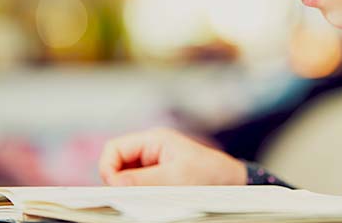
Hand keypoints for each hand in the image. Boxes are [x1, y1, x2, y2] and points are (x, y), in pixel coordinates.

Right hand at [98, 127, 246, 185]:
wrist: (232, 183)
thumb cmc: (209, 174)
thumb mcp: (174, 177)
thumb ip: (142, 180)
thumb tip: (115, 182)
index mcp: (153, 140)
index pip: (115, 148)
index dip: (109, 168)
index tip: (117, 188)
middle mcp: (151, 150)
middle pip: (118, 163)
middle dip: (120, 181)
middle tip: (132, 197)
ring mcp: (154, 164)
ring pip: (126, 177)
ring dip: (131, 189)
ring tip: (148, 198)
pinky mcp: (158, 178)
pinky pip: (139, 186)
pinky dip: (140, 195)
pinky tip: (153, 201)